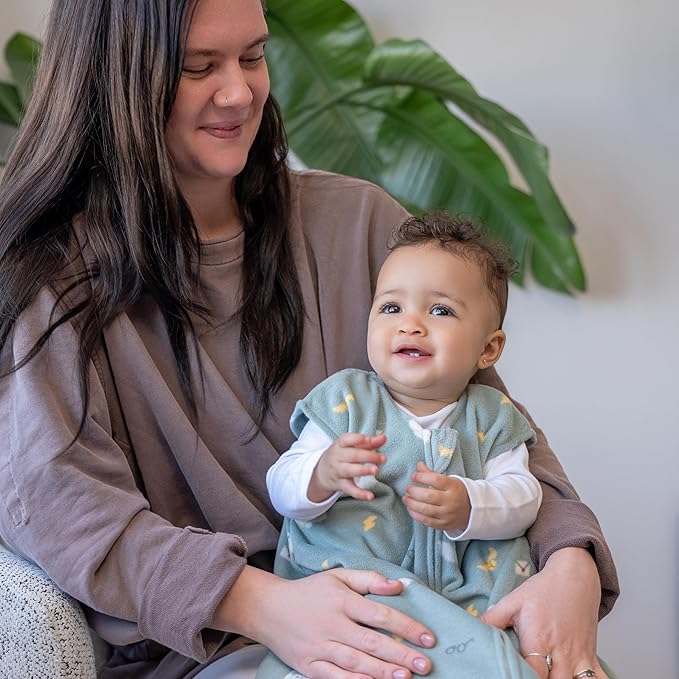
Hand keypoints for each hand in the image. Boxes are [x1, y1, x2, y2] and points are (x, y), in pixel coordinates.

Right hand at [250, 568, 435, 678]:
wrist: (268, 609)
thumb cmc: (310, 592)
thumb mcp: (338, 576)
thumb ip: (369, 579)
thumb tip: (398, 586)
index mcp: (341, 600)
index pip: (379, 614)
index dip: (406, 626)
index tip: (428, 637)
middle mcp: (332, 624)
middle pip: (371, 641)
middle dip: (400, 654)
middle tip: (425, 665)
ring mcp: (320, 647)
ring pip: (355, 662)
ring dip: (382, 671)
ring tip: (406, 677)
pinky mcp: (309, 666)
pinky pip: (334, 677)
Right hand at [308, 433, 386, 502]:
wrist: (321, 472)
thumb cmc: (342, 456)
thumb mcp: (351, 447)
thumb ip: (369, 443)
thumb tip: (383, 437)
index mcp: (340, 445)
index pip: (347, 440)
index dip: (357, 439)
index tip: (369, 439)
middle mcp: (337, 457)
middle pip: (353, 455)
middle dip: (368, 456)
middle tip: (383, 458)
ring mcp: (338, 471)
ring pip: (350, 470)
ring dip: (363, 470)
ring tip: (375, 470)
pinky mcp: (340, 485)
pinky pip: (350, 489)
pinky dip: (359, 493)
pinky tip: (370, 495)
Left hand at [402, 461, 470, 532]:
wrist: (473, 510)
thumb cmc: (457, 492)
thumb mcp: (449, 480)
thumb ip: (432, 474)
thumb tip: (419, 465)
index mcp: (453, 487)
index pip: (435, 480)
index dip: (422, 477)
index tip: (413, 476)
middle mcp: (451, 501)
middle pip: (428, 496)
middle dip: (414, 492)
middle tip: (407, 489)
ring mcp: (448, 514)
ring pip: (426, 510)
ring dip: (412, 504)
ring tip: (406, 498)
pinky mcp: (444, 524)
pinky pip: (427, 521)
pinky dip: (416, 515)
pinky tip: (410, 509)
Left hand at [481, 547, 607, 678]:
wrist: (574, 576)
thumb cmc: (543, 590)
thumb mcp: (513, 601)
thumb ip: (492, 619)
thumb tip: (471, 627)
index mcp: (538, 640)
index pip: (532, 674)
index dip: (522, 678)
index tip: (512, 675)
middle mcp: (560, 652)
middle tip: (526, 676)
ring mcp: (578, 657)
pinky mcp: (591, 657)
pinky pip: (599, 678)